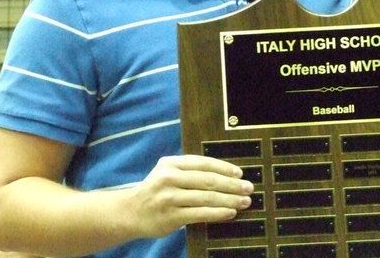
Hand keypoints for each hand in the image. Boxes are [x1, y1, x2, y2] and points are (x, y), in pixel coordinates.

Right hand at [128, 154, 252, 237]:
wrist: (131, 212)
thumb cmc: (156, 191)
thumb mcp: (167, 172)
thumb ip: (190, 171)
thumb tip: (225, 175)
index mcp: (170, 163)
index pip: (203, 163)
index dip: (224, 168)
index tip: (240, 174)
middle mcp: (169, 177)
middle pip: (208, 180)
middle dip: (232, 185)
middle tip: (248, 188)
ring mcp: (169, 197)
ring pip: (206, 197)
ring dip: (229, 200)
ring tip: (244, 202)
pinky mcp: (171, 216)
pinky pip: (200, 214)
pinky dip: (218, 213)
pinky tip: (230, 213)